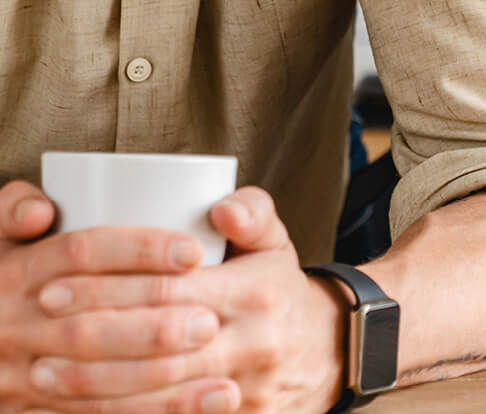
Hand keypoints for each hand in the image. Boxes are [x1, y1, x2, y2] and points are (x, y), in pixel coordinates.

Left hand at [32, 187, 344, 413]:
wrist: (329, 353)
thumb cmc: (282, 288)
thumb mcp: (276, 241)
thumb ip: (253, 210)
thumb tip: (221, 207)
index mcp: (255, 292)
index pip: (169, 290)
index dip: (110, 287)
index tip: (58, 281)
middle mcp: (249, 344)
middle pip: (154, 347)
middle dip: (90, 337)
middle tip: (41, 322)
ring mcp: (241, 393)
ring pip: (156, 395)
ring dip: (94, 387)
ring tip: (44, 373)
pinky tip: (81, 410)